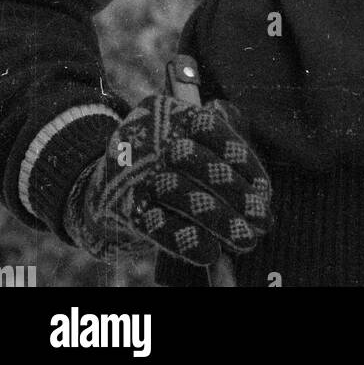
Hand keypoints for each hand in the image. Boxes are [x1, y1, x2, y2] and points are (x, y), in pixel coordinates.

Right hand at [62, 94, 272, 267]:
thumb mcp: (180, 139)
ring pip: (181, 193)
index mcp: (168, 112)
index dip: (241, 159)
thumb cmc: (159, 162)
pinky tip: (210, 251)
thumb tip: (260, 193)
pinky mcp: (120, 205)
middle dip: (235, 193)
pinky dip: (186, 239)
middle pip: (198, 162)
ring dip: (219, 219)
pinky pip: (156, 223)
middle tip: (262, 220)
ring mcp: (131, 170)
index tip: (264, 188)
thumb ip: (215, 155)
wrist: (98, 184)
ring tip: (245, 239)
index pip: (211, 128)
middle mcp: (148, 136)